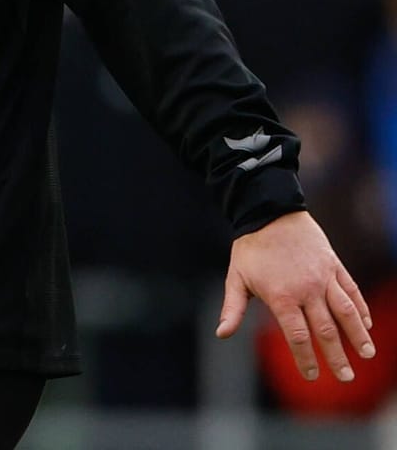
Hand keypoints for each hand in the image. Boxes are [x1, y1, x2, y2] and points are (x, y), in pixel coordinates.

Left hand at [217, 210, 374, 380]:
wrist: (270, 212)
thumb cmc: (250, 248)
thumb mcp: (235, 278)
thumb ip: (232, 308)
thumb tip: (222, 334)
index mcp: (282, 297)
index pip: (297, 336)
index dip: (306, 358)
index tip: (312, 375)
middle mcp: (307, 290)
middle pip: (326, 330)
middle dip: (337, 356)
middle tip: (346, 378)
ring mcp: (324, 277)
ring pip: (346, 312)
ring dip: (358, 335)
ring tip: (367, 354)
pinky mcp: (334, 266)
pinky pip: (351, 291)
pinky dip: (360, 308)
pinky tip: (366, 324)